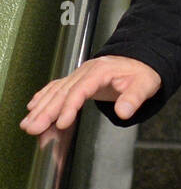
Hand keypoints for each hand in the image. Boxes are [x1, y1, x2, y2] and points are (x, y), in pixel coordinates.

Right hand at [20, 56, 161, 133]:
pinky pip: (58, 87)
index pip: (80, 90)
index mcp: (100, 71)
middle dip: (46, 111)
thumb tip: (123, 111)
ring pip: (56, 91)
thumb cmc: (142, 72)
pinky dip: (44, 96)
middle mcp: (87, 71)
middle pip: (63, 92)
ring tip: (28, 123)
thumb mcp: (145, 85)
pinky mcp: (79, 79)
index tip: (62, 122)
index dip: (69, 107)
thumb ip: (133, 98)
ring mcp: (81, 75)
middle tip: (33, 127)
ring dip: (41, 107)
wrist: (142, 61)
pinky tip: (33, 106)